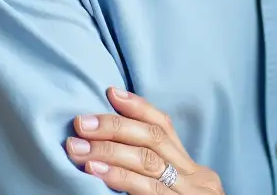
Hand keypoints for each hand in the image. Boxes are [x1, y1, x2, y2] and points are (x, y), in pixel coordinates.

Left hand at [67, 87, 223, 192]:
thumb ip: (157, 181)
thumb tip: (113, 155)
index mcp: (198, 176)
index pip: (166, 129)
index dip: (139, 108)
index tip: (111, 92)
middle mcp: (199, 182)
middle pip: (154, 141)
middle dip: (115, 127)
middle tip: (80, 122)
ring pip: (149, 163)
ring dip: (109, 151)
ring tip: (77, 146)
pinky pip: (147, 192)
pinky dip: (120, 178)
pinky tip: (96, 170)